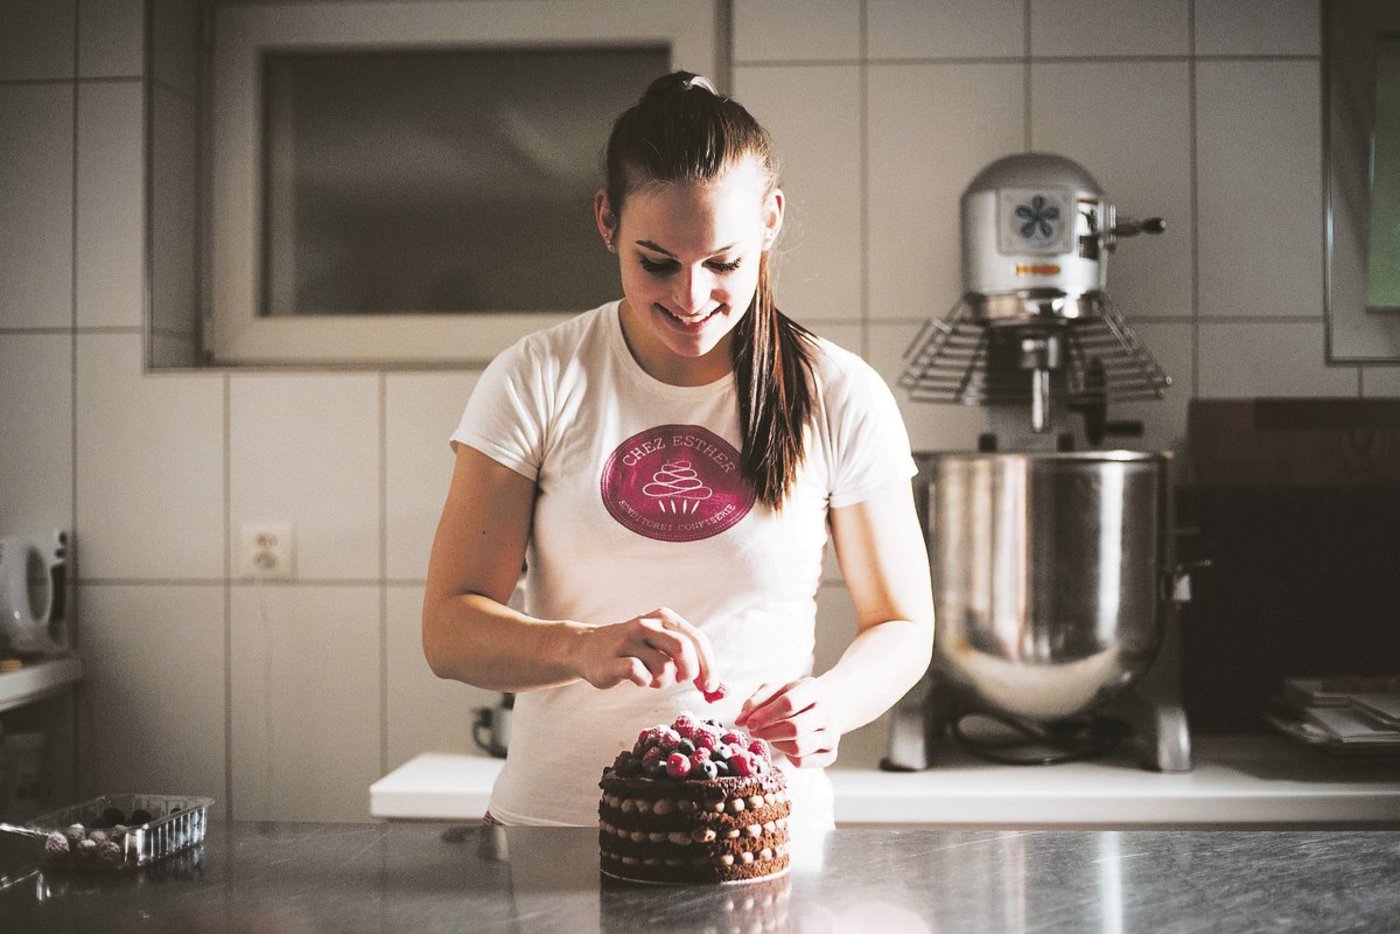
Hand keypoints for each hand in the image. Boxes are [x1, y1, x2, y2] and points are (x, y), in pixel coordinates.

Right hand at [571, 607, 717, 691]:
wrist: (587, 648)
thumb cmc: (633, 650)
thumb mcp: (661, 645)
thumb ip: (688, 659)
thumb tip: (719, 687)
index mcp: (664, 618)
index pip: (698, 640)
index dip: (709, 666)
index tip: (711, 686)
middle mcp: (647, 624)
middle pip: (684, 648)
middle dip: (690, 671)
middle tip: (682, 681)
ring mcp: (628, 640)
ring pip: (663, 667)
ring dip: (663, 681)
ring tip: (652, 678)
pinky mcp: (613, 660)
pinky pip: (639, 674)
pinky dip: (644, 682)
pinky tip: (638, 678)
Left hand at [734, 677, 839, 767]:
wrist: (824, 708)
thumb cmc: (794, 698)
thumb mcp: (775, 691)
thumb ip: (755, 702)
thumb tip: (740, 720)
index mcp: (813, 689)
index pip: (788, 703)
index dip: (765, 715)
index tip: (749, 723)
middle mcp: (826, 711)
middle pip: (794, 728)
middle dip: (768, 733)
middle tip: (755, 732)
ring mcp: (832, 734)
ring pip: (798, 747)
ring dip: (777, 744)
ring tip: (772, 736)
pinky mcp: (831, 754)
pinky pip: (803, 762)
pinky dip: (788, 757)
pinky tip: (787, 745)